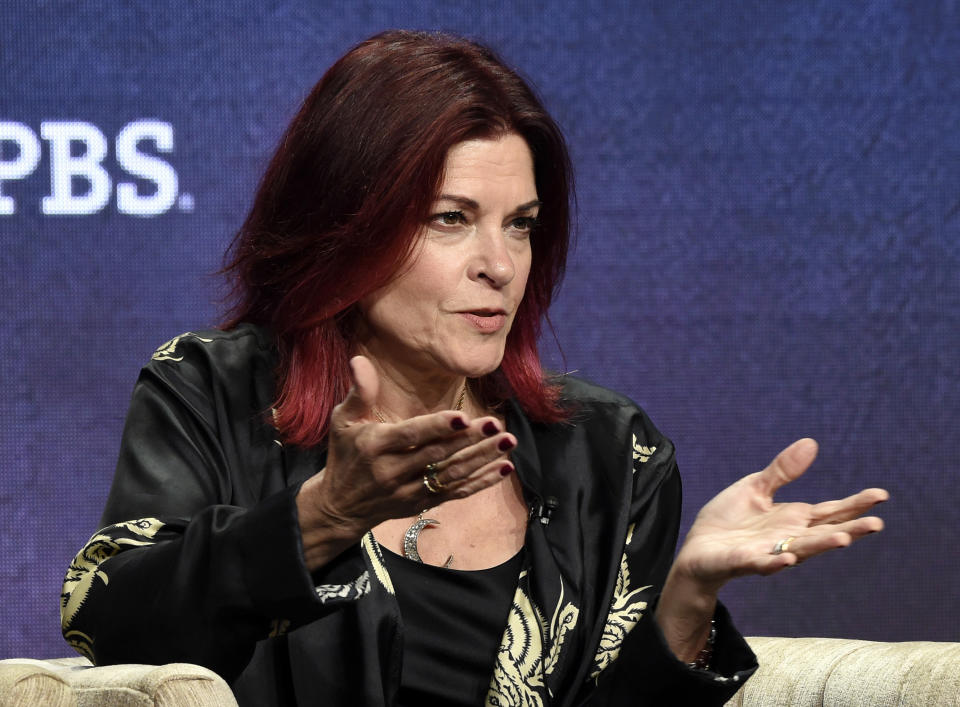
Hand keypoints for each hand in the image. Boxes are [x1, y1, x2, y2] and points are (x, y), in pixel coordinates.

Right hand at [295, 356, 515, 568]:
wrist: (340, 506)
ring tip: (507, 442)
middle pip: (437, 455)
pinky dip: (482, 482)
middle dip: (468, 440)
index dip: (437, 427)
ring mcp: (410, 491)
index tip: (462, 416)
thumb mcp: (343, 421)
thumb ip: (358, 392)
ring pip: (451, 475)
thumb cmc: (344, 455)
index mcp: (376, 446)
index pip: (411, 436)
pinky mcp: (422, 503)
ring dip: (482, 459)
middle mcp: (393, 471)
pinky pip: (457, 493)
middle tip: (495, 424)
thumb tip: (359, 360)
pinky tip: (504, 468)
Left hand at [655, 438, 886, 661]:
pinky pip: (762, 563)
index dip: (855, 504)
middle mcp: (788, 538)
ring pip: (800, 550)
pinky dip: (775, 562)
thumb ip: (782, 472)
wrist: (698, 549)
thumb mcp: (755, 488)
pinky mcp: (744, 562)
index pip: (830, 511)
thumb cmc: (729, 521)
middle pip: (824, 532)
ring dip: (821, 545)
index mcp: (793, 519)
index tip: (881, 496)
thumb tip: (811, 443)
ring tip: (844, 539)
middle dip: (850, 529)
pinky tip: (787, 558)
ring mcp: (768, 552)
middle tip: (877, 524)